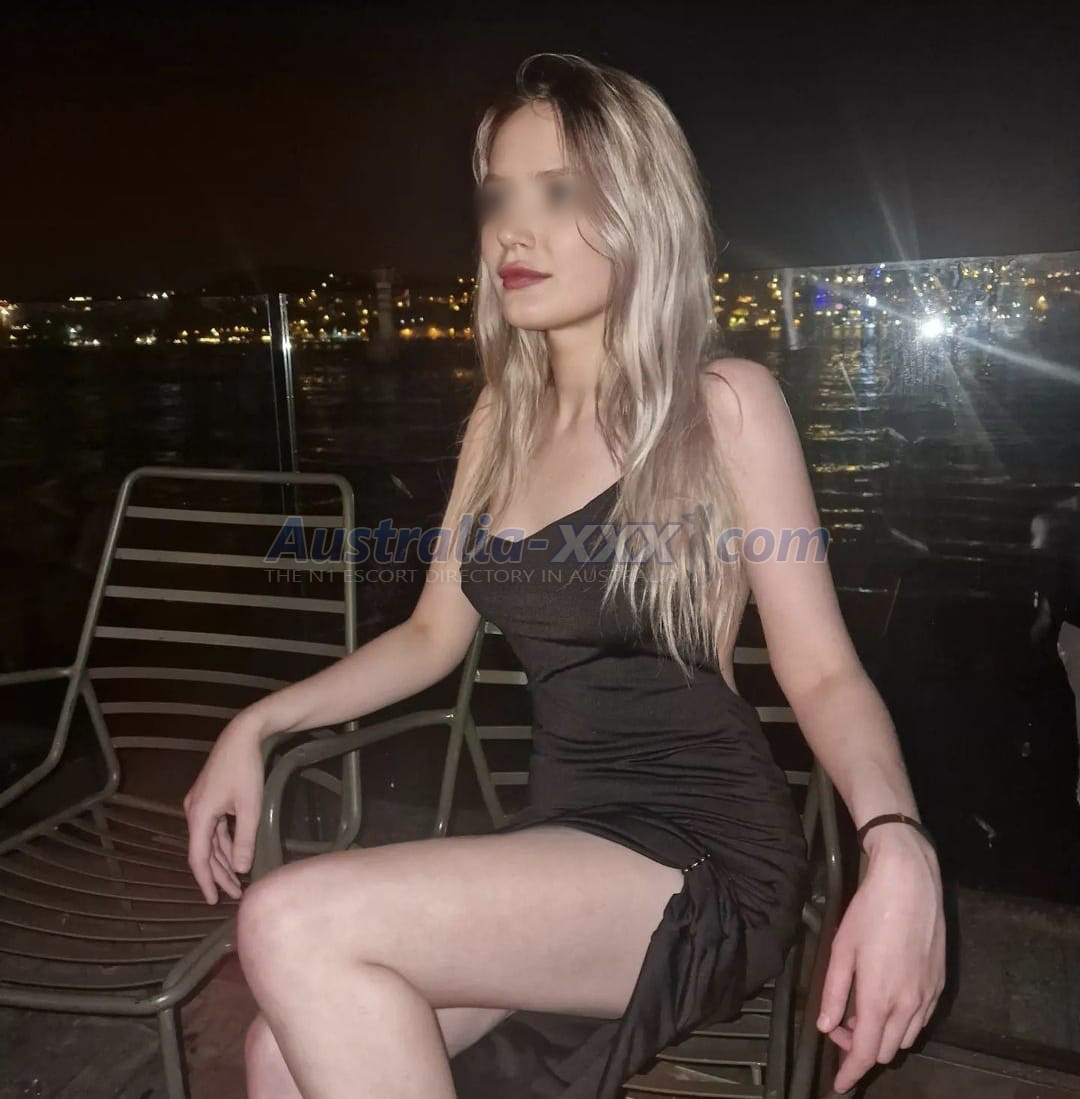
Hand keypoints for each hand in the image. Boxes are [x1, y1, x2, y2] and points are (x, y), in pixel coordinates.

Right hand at [183, 716, 265, 904]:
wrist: (243, 734)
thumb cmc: (246, 769)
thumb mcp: (250, 807)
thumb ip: (244, 839)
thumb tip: (241, 868)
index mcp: (199, 815)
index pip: (198, 857)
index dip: (206, 881)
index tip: (213, 901)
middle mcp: (193, 811)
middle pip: (203, 851)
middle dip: (218, 874)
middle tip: (234, 894)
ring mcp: (200, 803)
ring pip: (209, 840)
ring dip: (222, 860)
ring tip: (236, 880)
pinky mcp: (209, 797)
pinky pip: (213, 827)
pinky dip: (223, 843)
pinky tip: (234, 855)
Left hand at [816, 825, 945, 1093]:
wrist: (911, 883)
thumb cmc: (870, 911)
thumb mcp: (841, 948)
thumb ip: (833, 991)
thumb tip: (825, 1026)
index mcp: (879, 998)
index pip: (866, 1053)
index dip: (851, 1073)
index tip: (839, 1084)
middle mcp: (908, 1005)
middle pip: (887, 1050)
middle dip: (862, 1047)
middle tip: (841, 1024)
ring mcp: (928, 996)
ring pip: (906, 1038)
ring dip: (883, 1035)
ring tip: (860, 1008)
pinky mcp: (939, 984)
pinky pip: (921, 1019)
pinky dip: (902, 1021)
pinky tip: (887, 998)